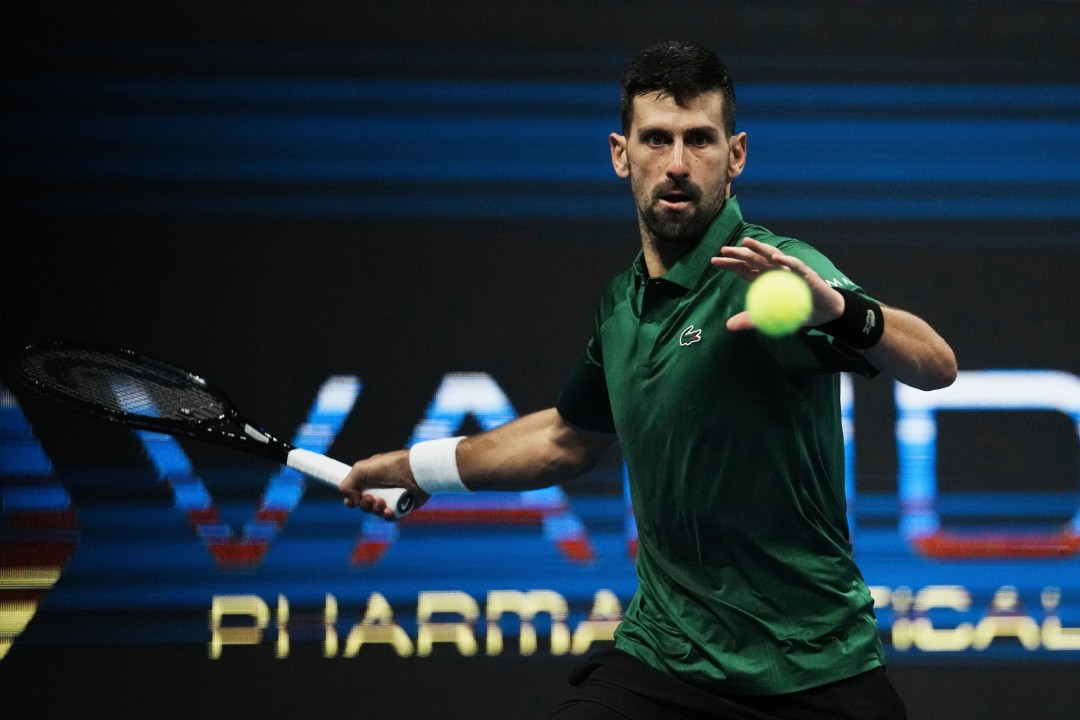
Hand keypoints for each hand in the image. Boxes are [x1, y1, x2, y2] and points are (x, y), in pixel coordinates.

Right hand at [340, 449, 430, 520]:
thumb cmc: (390, 466)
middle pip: (364, 505)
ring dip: (375, 510)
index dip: (351, 499)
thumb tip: (350, 499)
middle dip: (364, 504)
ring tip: (382, 502)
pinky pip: (390, 517)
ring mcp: (391, 498)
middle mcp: (380, 488)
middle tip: (370, 498)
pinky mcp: (402, 506)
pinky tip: (389, 511)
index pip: (355, 492)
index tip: (351, 502)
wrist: (416, 471)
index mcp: (370, 478)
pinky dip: (387, 516)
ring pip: (376, 512)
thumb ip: (348, 483)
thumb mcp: (361, 469)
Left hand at [711, 237, 844, 330]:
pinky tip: (775, 258)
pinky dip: (786, 261)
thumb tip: (728, 326)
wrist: (824, 312)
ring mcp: (790, 270)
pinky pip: (796, 265)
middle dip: (739, 253)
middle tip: (723, 250)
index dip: (729, 264)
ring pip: (772, 255)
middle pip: (754, 259)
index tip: (713, 261)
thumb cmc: (796, 310)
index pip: (744, 268)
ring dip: (760, 248)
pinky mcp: (806, 274)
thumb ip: (750, 319)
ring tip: (746, 243)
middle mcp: (775, 270)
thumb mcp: (770, 316)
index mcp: (765, 278)